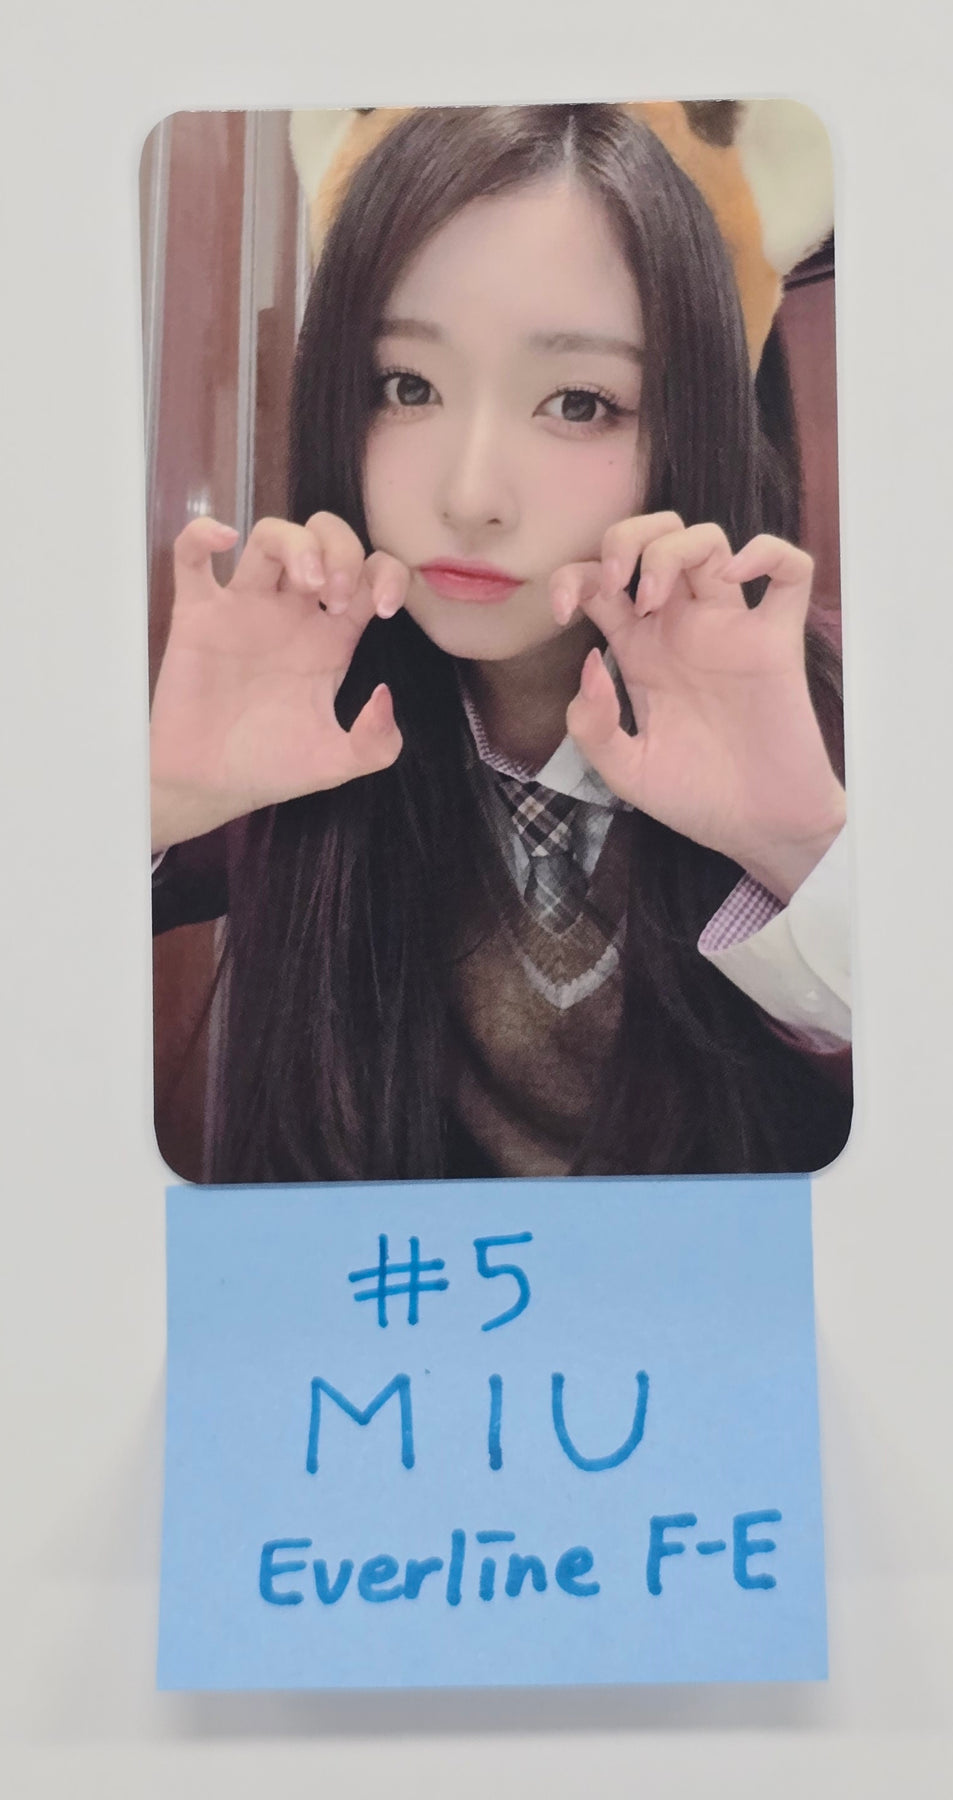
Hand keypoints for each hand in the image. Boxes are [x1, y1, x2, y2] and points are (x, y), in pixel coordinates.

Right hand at [150, 513, 408, 850]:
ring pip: (270, 536)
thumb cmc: (270, 767)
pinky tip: (223, 538)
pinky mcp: (197, 614)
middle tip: (337, 597)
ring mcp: (243, 607)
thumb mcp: (338, 762)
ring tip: (307, 584)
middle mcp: (292, 612)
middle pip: (325, 538)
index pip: (371, 574)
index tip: (385, 610)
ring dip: (296, 543)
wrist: (209, 787)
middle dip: (342, 551)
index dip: (388, 575)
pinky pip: (191, 557)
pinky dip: (201, 534)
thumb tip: (384, 695)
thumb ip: (377, 742)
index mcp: (332, 637)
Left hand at [550, 514, 845, 901]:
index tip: (563, 613)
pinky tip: (737, 576)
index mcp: (640, 650)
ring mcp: (731, 629)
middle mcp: (683, 628)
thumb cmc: (695, 798)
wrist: (758, 829)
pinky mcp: (778, 642)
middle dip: (626, 540)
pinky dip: (768, 553)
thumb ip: (593, 726)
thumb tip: (591, 663)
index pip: (598, 581)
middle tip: (616, 584)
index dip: (571, 577)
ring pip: (709, 540)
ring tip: (657, 598)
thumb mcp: (624, 772)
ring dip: (673, 549)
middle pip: (654, 539)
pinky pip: (791, 572)